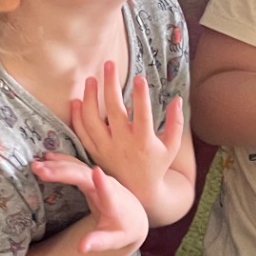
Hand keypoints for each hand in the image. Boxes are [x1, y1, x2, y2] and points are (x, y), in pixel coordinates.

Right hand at [31, 156, 149, 255]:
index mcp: (113, 202)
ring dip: (57, 164)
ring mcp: (98, 177)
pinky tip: (47, 157)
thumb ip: (98, 243)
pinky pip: (75, 165)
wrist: (134, 215)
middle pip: (83, 175)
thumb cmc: (123, 230)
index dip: (103, 183)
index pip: (109, 191)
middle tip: (39, 170)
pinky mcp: (91, 175)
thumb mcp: (113, 240)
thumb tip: (81, 248)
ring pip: (77, 167)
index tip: (96, 171)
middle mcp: (105, 184)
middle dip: (62, 171)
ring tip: (36, 165)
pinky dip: (61, 160)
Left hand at [69, 63, 185, 215]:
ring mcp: (106, 148)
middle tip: (109, 63)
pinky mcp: (94, 152)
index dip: (141, 96)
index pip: (143, 114)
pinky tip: (78, 100)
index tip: (139, 77)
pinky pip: (82, 132)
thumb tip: (178, 99)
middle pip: (113, 110)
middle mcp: (123, 143)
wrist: (138, 192)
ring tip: (91, 79)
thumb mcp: (171, 146)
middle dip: (110, 84)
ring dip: (89, 97)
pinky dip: (77, 116)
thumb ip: (176, 122)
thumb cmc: (157, 164)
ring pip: (92, 119)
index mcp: (144, 141)